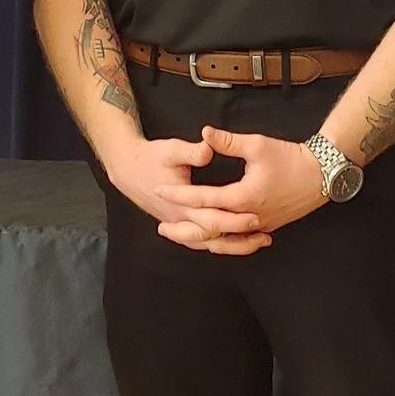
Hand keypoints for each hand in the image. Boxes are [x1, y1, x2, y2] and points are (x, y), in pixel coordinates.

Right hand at [100, 133, 269, 254]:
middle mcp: (181, 220)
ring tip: (259, 242)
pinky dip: (222, 243)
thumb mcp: (171, 149)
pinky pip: (204, 241)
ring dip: (234, 246)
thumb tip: (208, 149)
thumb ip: (192, 151)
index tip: (256, 217)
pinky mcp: (181, 224)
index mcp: (181, 205)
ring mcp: (180, 225)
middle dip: (241, 239)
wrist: (129, 169)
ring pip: (210, 245)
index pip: (212, 219)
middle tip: (265, 237)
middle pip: (214, 238)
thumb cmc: (151, 158)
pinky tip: (239, 240)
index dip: (235, 220)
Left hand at [152, 127, 325, 249]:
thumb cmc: (291, 158)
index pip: (202, 198)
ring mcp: (258, 226)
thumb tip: (204, 133)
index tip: (159, 189)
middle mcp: (248, 217)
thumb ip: (227, 141)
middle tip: (161, 227)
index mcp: (242, 196)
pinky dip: (221, 242)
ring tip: (180, 236)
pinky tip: (211, 239)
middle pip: (208, 230)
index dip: (178, 194)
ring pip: (223, 241)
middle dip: (182, 229)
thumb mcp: (257, 145)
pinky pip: (238, 241)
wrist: (322, 175)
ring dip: (200, 239)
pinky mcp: (266, 227)